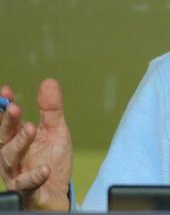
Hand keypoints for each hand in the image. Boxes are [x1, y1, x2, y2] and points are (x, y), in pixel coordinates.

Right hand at [0, 79, 72, 210]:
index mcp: (16, 140)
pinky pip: (27, 185)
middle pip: (4, 139)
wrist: (58, 194)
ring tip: (31, 129)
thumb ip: (51, 109)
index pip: (7, 122)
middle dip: (7, 123)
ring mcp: (17, 174)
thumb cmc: (51, 161)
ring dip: (19, 143)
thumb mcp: (55, 131)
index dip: (3, 107)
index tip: (6, 91)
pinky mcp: (28, 191)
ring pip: (10, 159)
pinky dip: (34, 177)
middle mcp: (11, 157)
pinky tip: (44, 169)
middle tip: (14, 108)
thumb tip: (48, 82)